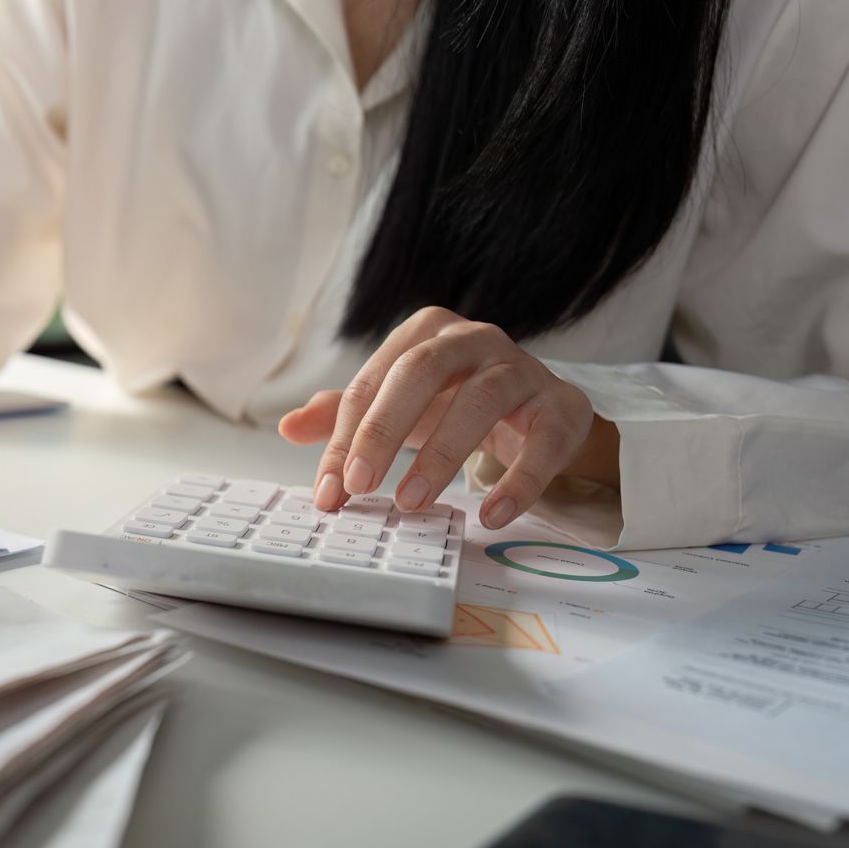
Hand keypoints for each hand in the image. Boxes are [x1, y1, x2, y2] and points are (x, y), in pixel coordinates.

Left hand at [278, 307, 618, 528]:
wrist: (538, 409)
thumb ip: (345, 415)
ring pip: (480, 400)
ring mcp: (521, 368)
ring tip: (411, 503)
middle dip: (383, 430)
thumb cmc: (456, 401)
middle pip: (420, 373)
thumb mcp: (398, 405)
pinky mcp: (562, 405)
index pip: (372, 384)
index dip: (345, 438)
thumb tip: (286, 425)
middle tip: (359, 485)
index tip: (329, 492)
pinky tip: (491, 513)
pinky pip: (543, 441)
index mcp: (424, 334)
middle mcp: (473, 339)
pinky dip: (519, 480)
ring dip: (441, 455)